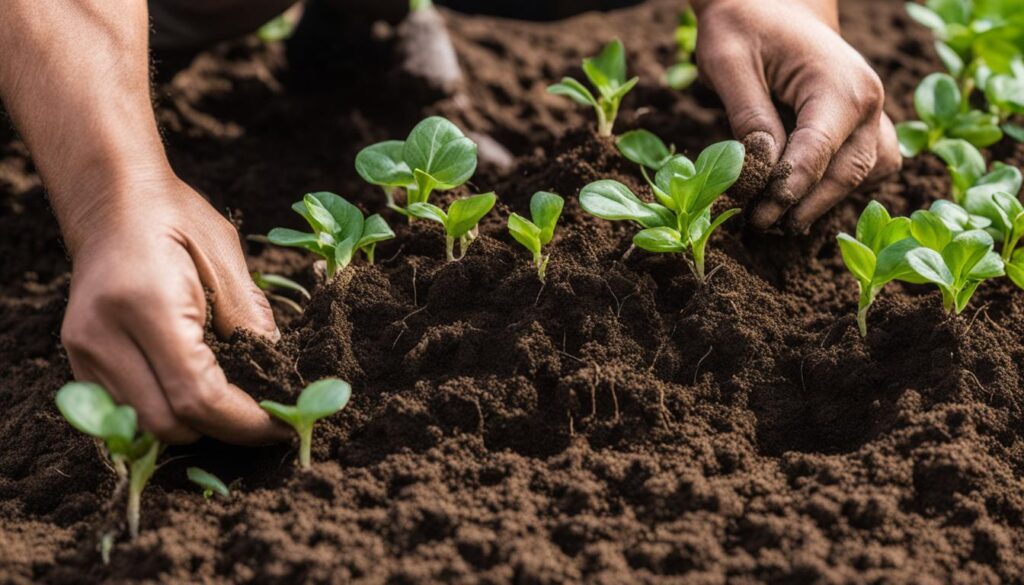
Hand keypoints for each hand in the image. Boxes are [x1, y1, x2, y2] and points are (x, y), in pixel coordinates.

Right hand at [60, 175, 289, 444]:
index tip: (283, 424)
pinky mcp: (77, 361)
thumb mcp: (225, 258)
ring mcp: (82, 352)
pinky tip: (196, 397)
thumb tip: (278, 374)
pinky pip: (124, 413)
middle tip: (266, 419)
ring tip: (236, 410)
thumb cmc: (175, 219)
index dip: (245, 422)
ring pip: (142, 428)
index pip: (197, 395)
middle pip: (167, 424)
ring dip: (193, 428)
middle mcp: (102, 336)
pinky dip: (165, 415)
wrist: (111, 200)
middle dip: (222, 431)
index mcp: (144, 305)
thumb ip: (251, 319)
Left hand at [692, 0, 900, 231]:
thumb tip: (761, 169)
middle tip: (760, 224)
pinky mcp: (867, 124)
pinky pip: (866, 169)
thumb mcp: (728, 60)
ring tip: (778, 214)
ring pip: (864, 177)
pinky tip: (798, 193)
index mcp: (840, 84)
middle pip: (846, 174)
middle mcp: (868, 101)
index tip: (758, 216)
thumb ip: (747, 114)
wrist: (774, 3)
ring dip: (824, 201)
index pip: (818, 154)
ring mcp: (874, 114)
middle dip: (803, 206)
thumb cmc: (745, 26)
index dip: (788, 191)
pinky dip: (836, 187)